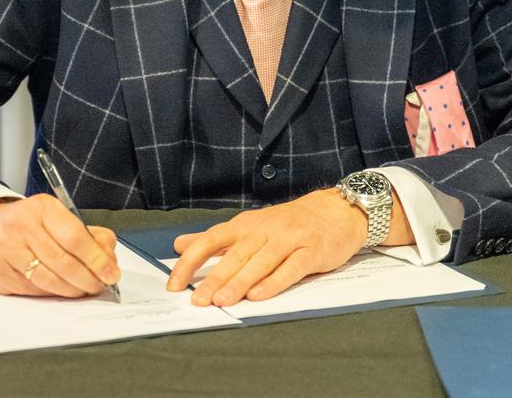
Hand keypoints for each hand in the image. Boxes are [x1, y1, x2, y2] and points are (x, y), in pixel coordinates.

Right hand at [0, 194, 120, 297]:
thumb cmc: (28, 224)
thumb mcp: (58, 217)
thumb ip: (87, 234)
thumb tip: (108, 258)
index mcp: (42, 208)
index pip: (75, 237)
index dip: (96, 259)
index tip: (111, 272)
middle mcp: (22, 227)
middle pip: (63, 262)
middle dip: (88, 278)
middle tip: (101, 285)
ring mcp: (7, 251)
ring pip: (49, 280)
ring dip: (73, 290)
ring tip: (85, 289)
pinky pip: (34, 290)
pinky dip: (54, 293)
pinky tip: (63, 289)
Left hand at [167, 189, 368, 306]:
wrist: (337, 210)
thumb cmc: (291, 223)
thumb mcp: (251, 226)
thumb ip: (216, 239)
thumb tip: (180, 245)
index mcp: (246, 224)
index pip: (212, 240)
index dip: (191, 261)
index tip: (175, 283)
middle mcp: (265, 229)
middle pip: (235, 255)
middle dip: (214, 278)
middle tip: (197, 300)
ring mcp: (289, 239)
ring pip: (260, 262)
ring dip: (239, 282)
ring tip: (222, 301)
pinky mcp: (311, 251)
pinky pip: (290, 269)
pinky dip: (274, 283)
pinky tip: (258, 296)